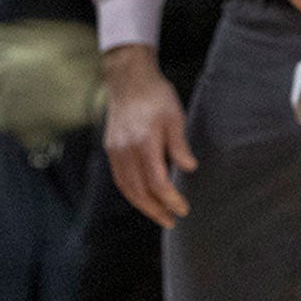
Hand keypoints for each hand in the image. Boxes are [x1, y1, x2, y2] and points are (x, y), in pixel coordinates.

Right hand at [103, 46, 195, 226]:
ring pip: (127, 188)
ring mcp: (115, 151)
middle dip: (156, 210)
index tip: (183, 209)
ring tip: (159, 215)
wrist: (129, 80)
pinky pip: (119, 178)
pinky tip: (143, 198)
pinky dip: (131, 193)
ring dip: (143, 205)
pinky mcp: (111, 149)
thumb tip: (189, 168)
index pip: (157, 183)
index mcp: (144, 143)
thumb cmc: (156, 97)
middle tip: (172, 221)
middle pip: (139, 191)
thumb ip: (179, 145)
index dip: (171, 200)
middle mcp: (126, 150)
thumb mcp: (175, 117)